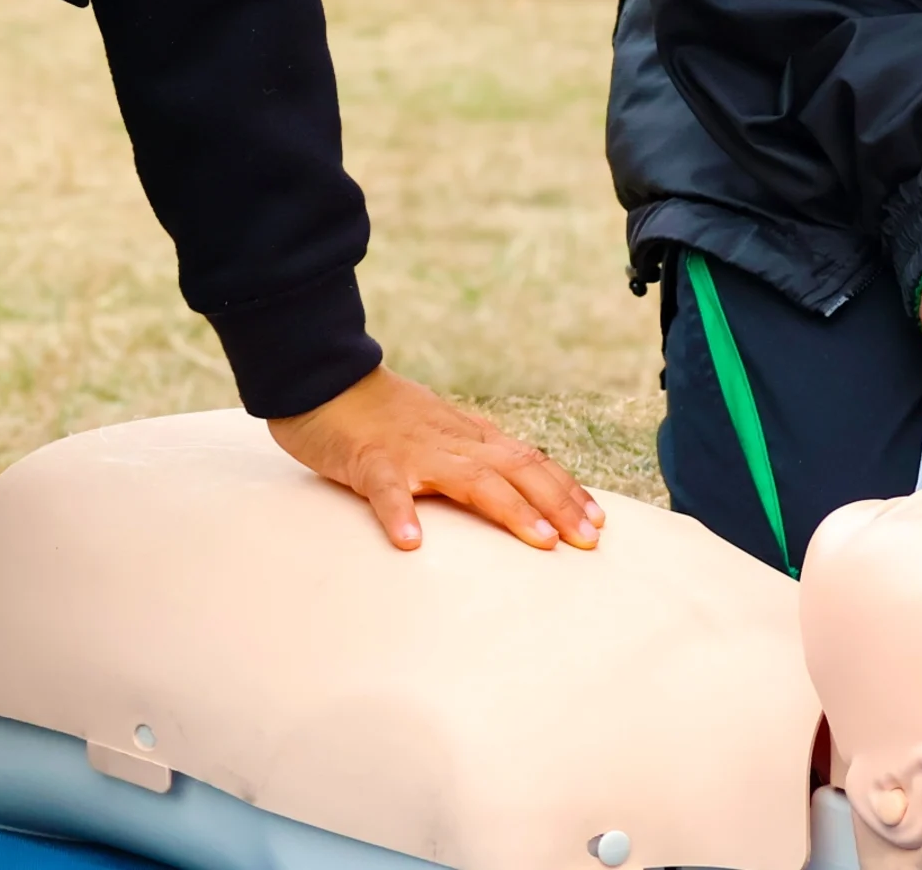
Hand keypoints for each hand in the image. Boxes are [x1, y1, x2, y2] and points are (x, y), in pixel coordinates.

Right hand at [271, 366, 601, 553]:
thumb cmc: (379, 416)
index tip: (598, 522)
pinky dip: (399, 513)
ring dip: (510, 509)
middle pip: (518, 469)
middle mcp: (452, 442)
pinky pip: (386, 488)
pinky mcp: (369, 460)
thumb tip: (510, 488)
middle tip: (588, 541)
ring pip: (471, 478)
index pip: (530, 461)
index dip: (566, 490)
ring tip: (540, 540)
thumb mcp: (436, 433)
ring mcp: (413, 451)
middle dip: (558, 504)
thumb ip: (469, 457)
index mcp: (468, 438)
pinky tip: (410, 541)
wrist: (324, 378)